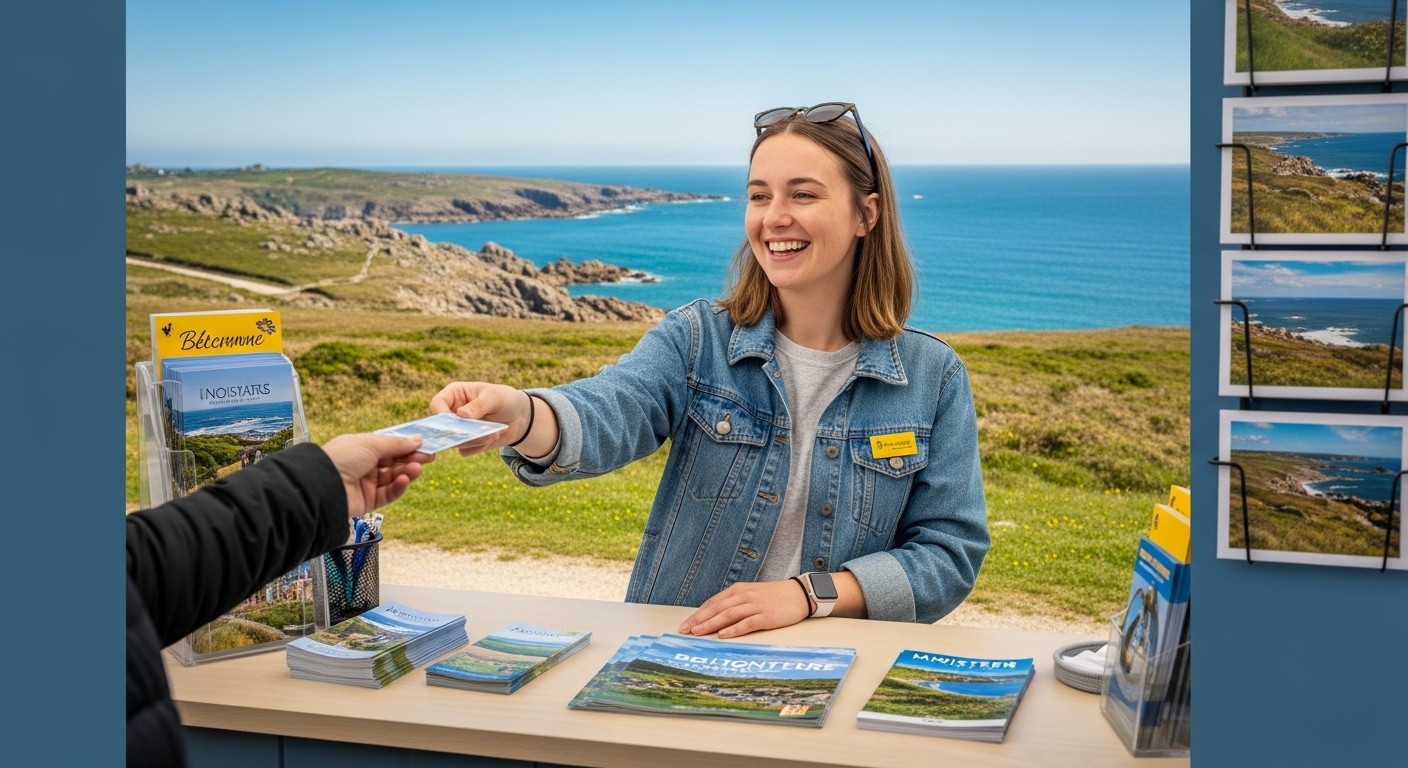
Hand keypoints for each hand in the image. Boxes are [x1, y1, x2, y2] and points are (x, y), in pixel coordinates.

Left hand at [320, 433, 433, 518]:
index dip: (407, 445)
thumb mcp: (371, 444)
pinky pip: (388, 494)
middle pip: (395, 462)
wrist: (323, 486)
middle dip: (411, 458)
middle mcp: (364, 465)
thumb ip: (397, 444)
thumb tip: (417, 439)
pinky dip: (398, 487)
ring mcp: (367, 484)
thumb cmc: (341, 459)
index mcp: (362, 448)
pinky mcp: (369, 501)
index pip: (390, 446)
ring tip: (416, 469)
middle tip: (429, 457)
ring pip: (394, 478)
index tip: (425, 444)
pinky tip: (404, 480)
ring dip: (407, 472)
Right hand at [428, 381, 532, 455]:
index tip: (457, 420)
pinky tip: (493, 437)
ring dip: (474, 440)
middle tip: (477, 432)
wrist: (520, 416)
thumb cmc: (505, 399)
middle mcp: (452, 412)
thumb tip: (460, 414)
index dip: (441, 414)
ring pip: (455, 441)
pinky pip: (466, 450)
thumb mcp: (494, 397)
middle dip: (460, 432)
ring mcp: (459, 429)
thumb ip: (478, 405)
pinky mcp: (467, 443)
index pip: (437, 404)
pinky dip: (479, 446)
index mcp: (454, 394)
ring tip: (493, 433)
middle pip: (443, 427)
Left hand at [677, 580, 810, 638]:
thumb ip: (734, 603)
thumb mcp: (750, 595)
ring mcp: (755, 606)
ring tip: (698, 632)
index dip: (698, 614)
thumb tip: (714, 617)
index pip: (713, 603)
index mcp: (738, 590)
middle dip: (699, 620)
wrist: (798, 594)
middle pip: (717, 608)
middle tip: (685, 630)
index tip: (685, 624)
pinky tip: (723, 635)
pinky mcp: (766, 617)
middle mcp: (744, 596)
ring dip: (711, 624)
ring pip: (728, 615)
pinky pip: (746, 623)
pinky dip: (733, 629)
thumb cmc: (773, 597)